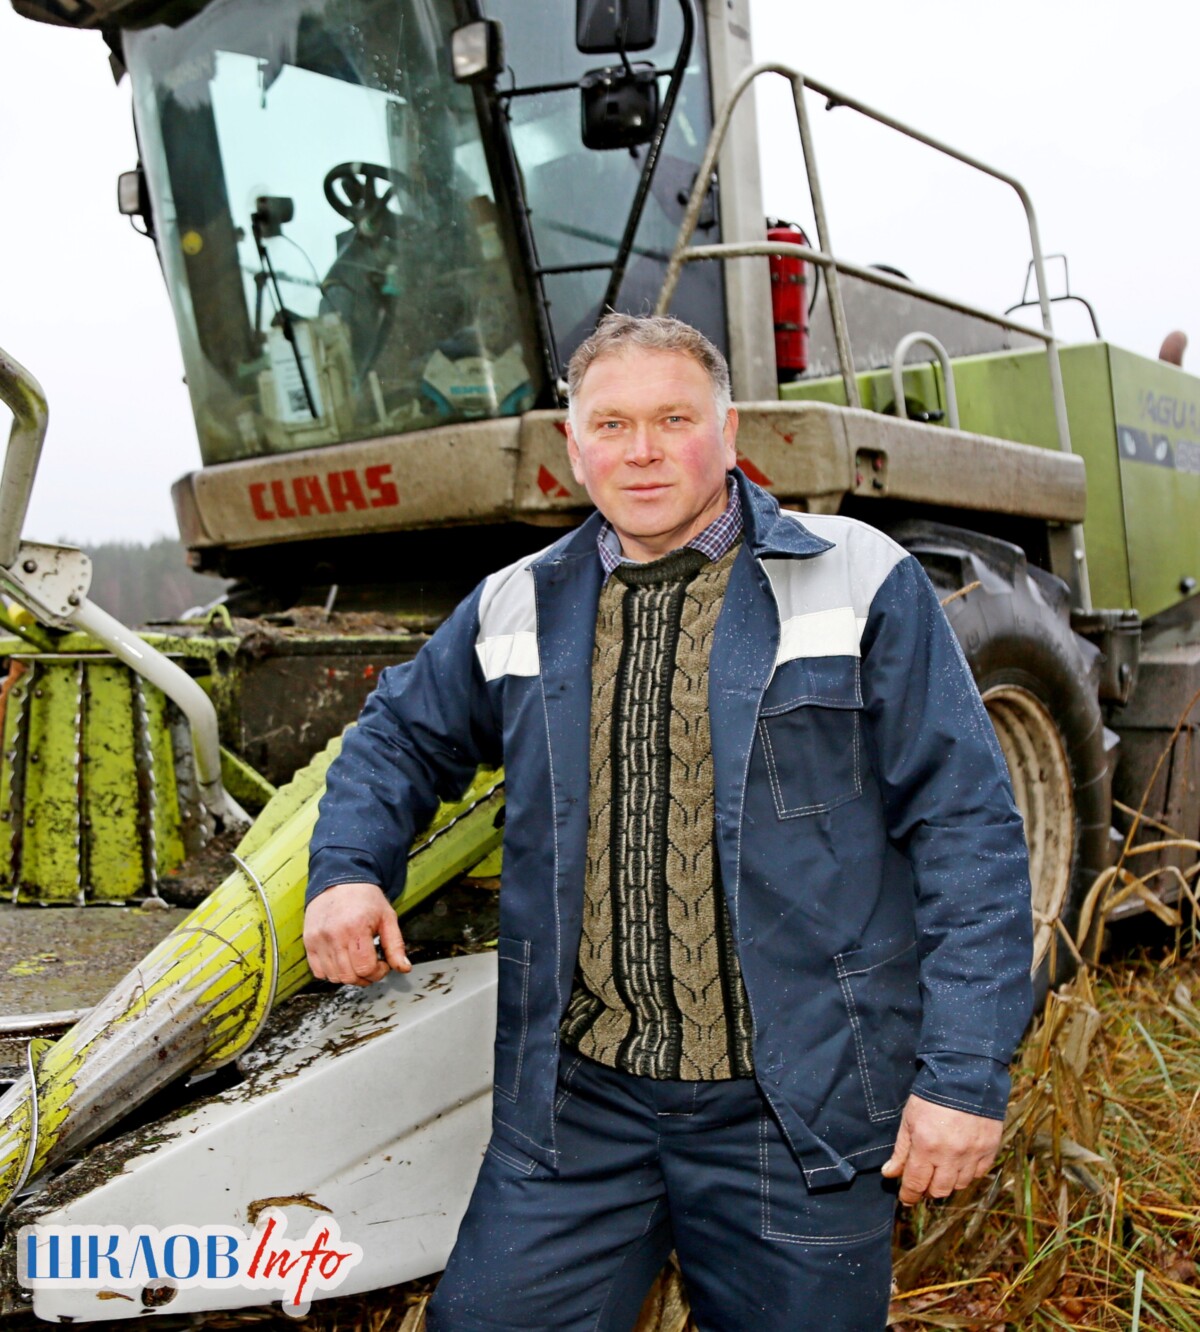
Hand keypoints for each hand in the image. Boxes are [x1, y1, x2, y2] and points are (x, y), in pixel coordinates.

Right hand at [303, 881, 410, 985]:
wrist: (340, 881)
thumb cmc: (365, 898)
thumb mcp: (387, 918)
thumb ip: (396, 945)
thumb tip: (404, 968)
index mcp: (356, 928)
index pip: (366, 968)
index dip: (379, 972)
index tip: (382, 964)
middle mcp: (334, 936)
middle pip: (349, 977)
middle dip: (365, 977)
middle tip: (371, 966)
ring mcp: (319, 940)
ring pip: (334, 977)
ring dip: (349, 976)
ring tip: (357, 962)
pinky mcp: (309, 942)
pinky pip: (318, 972)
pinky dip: (331, 973)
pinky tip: (342, 961)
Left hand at [881, 1094, 1002, 1203]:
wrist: (966, 1077)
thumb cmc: (931, 1096)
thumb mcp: (909, 1120)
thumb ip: (901, 1151)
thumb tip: (890, 1174)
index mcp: (926, 1147)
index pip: (916, 1183)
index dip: (909, 1195)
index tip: (906, 1199)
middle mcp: (951, 1156)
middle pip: (939, 1190)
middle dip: (928, 1190)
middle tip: (923, 1183)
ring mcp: (972, 1155)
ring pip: (959, 1186)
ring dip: (948, 1182)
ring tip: (941, 1170)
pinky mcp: (989, 1150)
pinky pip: (978, 1175)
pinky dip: (967, 1174)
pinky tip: (960, 1164)